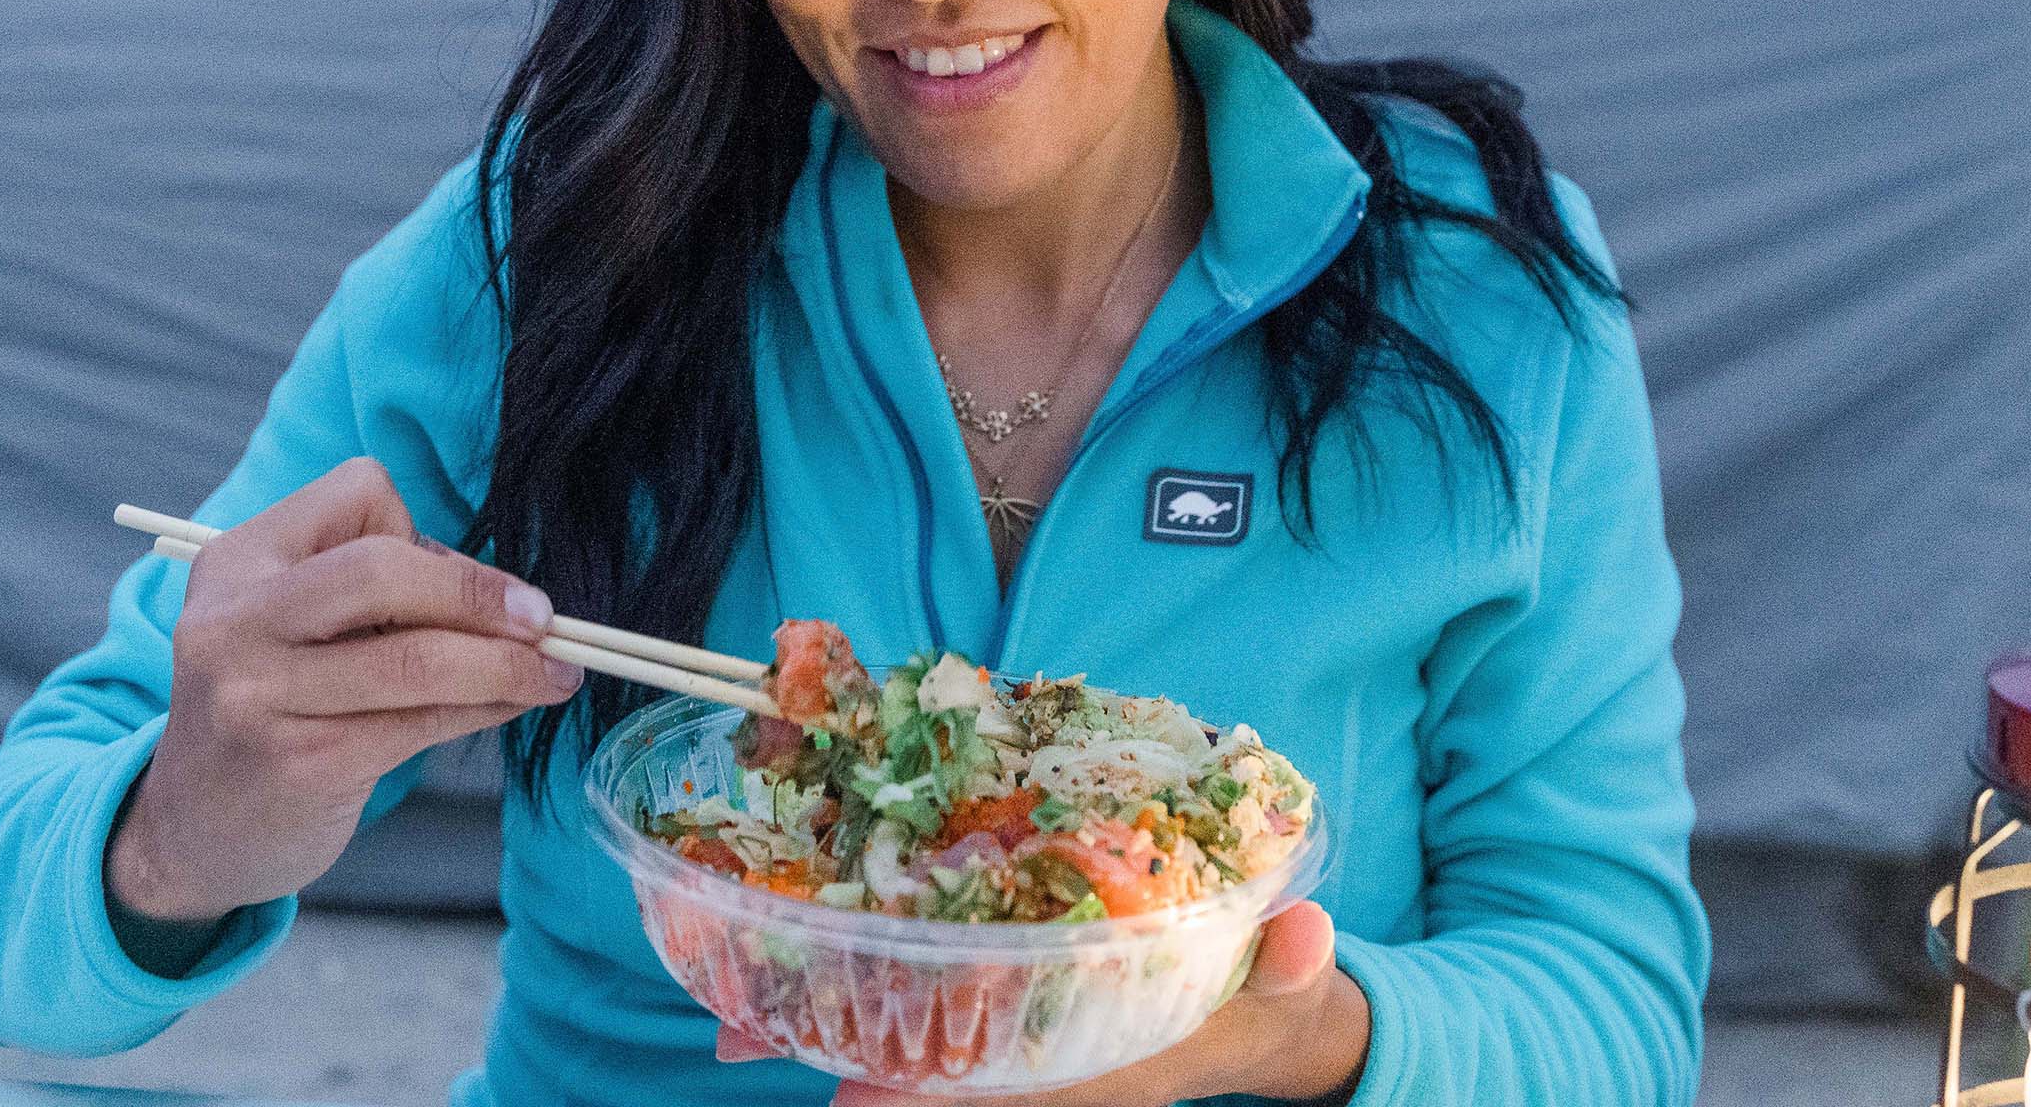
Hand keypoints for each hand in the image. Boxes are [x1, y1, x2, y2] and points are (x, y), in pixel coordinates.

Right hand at [105, 457, 577, 923]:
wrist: (188, 830)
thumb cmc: (271, 705)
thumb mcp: (287, 623)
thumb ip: (378, 590)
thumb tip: (510, 595)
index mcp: (236, 560)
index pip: (359, 492)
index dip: (420, 531)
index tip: (454, 583)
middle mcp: (236, 620)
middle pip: (384, 568)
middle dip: (479, 594)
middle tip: (545, 618)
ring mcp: (261, 695)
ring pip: (417, 656)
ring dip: (509, 663)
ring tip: (557, 672)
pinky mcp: (302, 763)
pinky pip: (421, 721)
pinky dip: (486, 707)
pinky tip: (511, 705)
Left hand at [714, 898, 1369, 1105]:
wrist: (1266, 1018)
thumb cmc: (1268, 995)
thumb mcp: (1287, 985)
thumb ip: (1290, 966)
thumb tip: (1306, 939)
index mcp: (1111, 1075)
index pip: (1009, 1093)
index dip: (930, 1096)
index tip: (847, 1099)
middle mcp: (1054, 1071)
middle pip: (933, 1081)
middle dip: (840, 1065)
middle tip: (731, 1034)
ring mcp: (1025, 1047)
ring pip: (914, 1052)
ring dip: (826, 1034)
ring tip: (724, 1014)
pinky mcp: (1007, 1008)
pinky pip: (924, 1014)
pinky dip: (860, 999)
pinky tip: (788, 973)